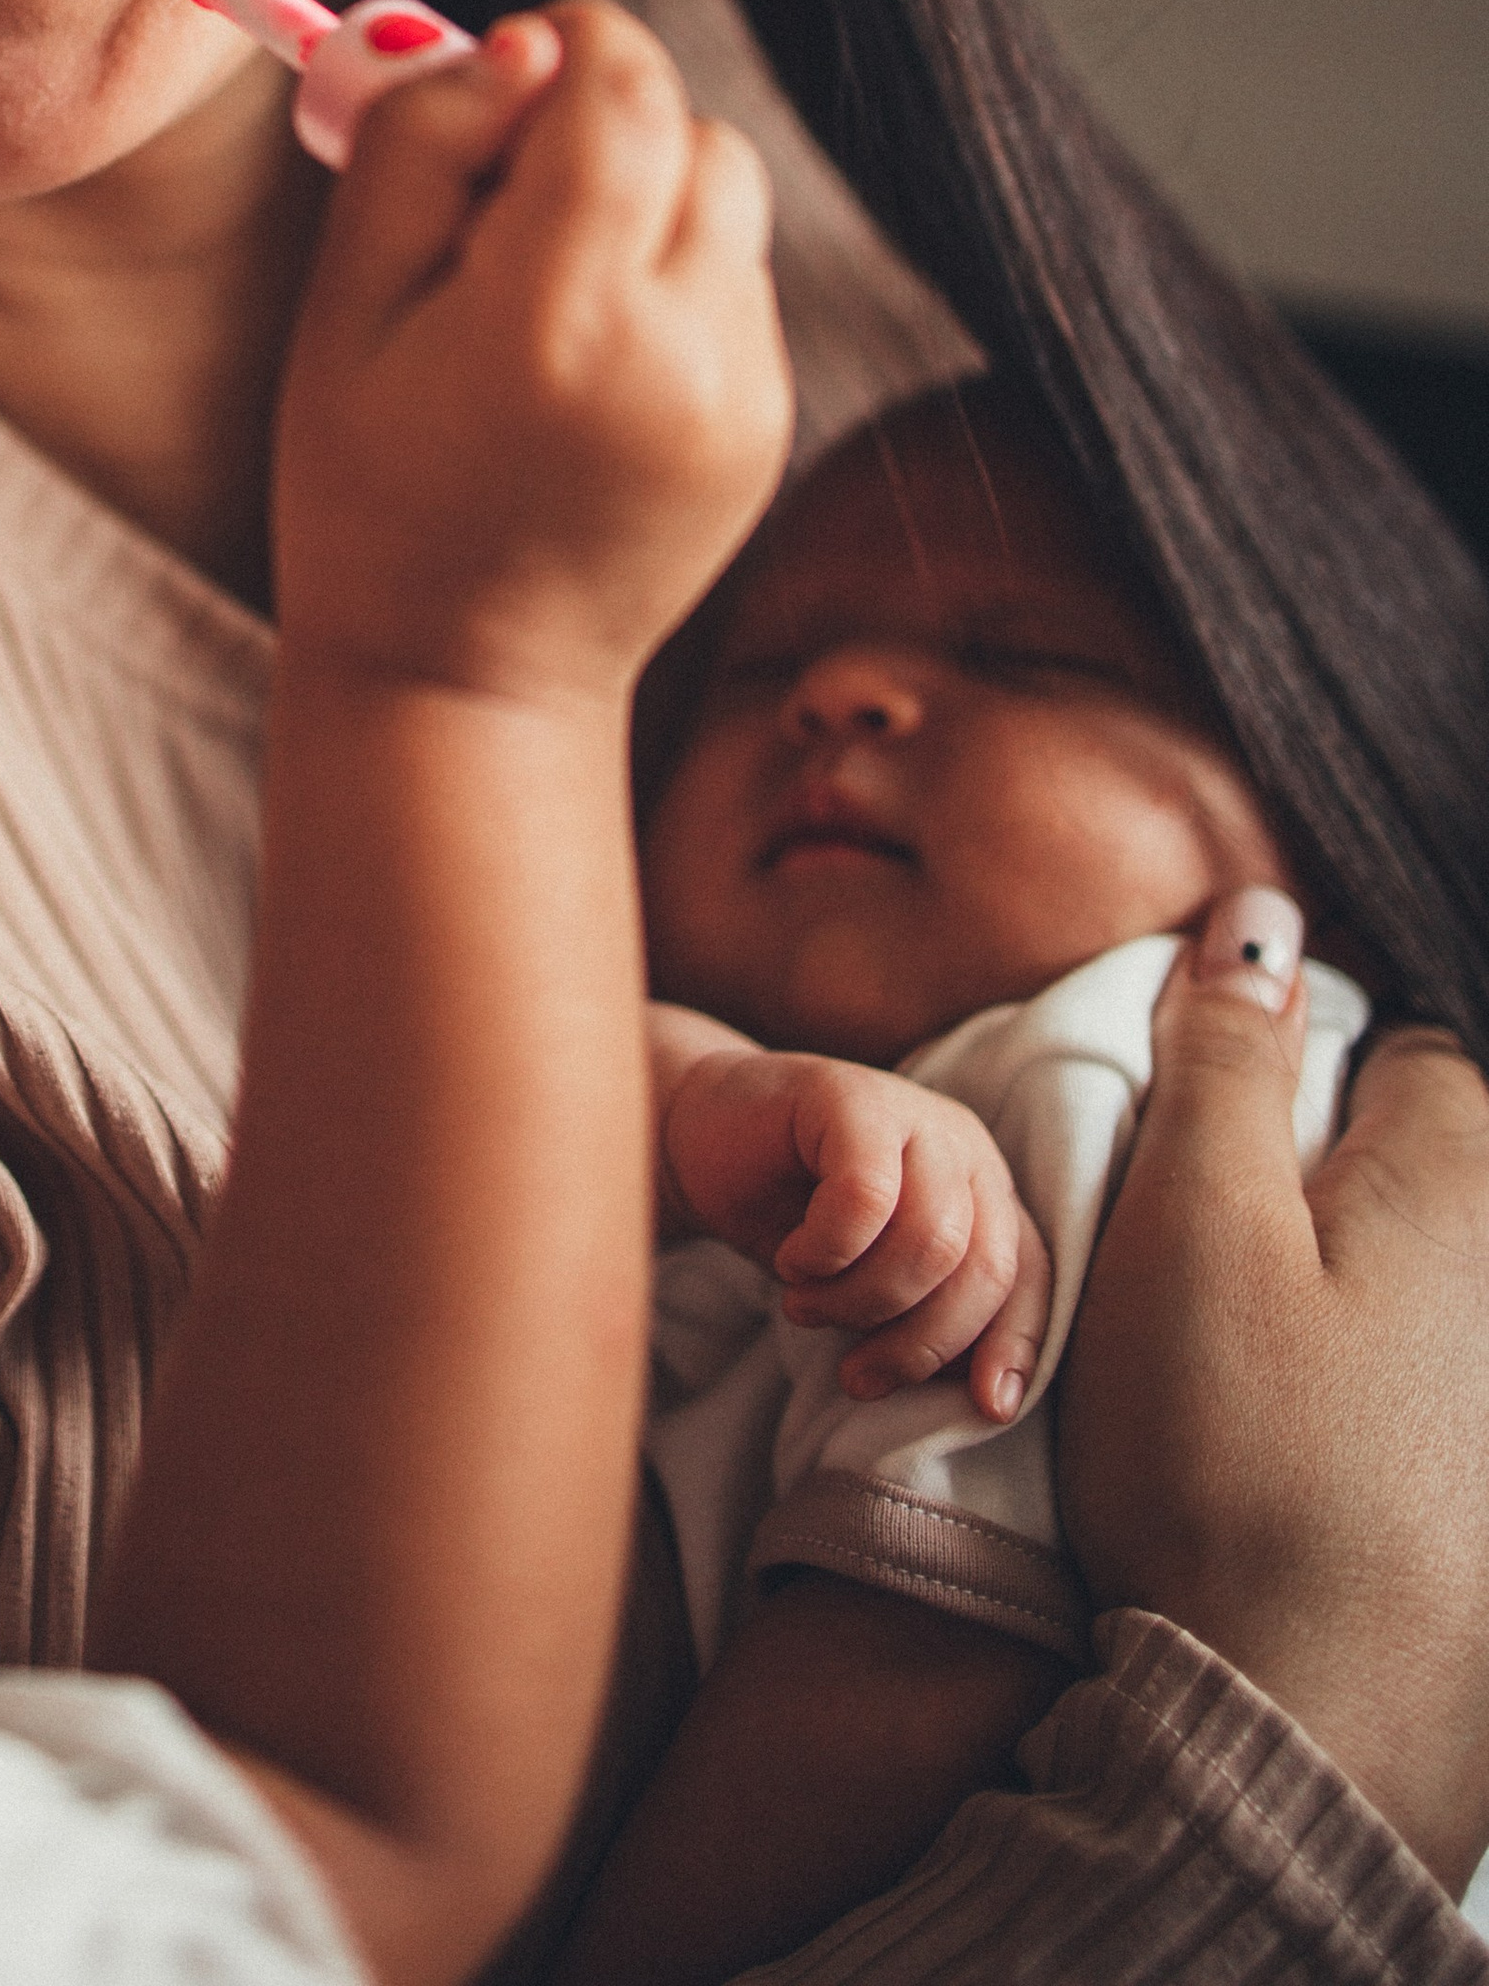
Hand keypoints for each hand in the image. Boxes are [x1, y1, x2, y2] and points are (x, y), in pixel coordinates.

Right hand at [273, 0, 790, 716]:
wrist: (464, 677)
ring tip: (546, 289)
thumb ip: (424, 144)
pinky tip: (589, 362)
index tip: (495, 86)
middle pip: (686, 125)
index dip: (562, 47)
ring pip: (725, 192)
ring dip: (644, 195)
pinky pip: (736, 278)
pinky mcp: (770, 421)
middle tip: (498, 200)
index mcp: (558, 319)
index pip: (621, 86)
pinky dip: (670, 277)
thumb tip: (521, 41)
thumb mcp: (344, 302)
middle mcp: (678, 351)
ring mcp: (742, 393)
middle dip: (598, 121)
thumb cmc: (370, 487)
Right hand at [659, 1031, 1052, 1417]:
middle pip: (981, 1267)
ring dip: (861, 1301)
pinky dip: (826, 1252)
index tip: (985, 1408)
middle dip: (919, 1341)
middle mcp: (962, 1146)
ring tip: (806, 1307)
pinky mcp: (851, 1097)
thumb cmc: (793, 1218)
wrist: (701, 1137)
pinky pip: (864, 1198)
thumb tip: (990, 1398)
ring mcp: (911, 1113)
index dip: (1016, 1345)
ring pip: (930, 1240)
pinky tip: (793, 1259)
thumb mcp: (873, 1280)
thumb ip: (932, 1316)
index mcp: (982, 1190)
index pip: (1028, 1274)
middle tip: (854, 1374)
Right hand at [1059, 890, 1488, 1893]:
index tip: (1204, 1168)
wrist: (1311, 1733)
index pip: (1395, 1048)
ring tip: (1247, 1393)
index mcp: (1461, 1176)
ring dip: (1347, 1312)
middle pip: (1422, 1170)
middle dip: (1327, 1194)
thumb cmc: (1235, 1460)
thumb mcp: (1187, 1220)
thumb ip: (1221, 1053)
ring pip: (1424, 1291)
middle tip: (1211, 1289)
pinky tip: (1305, 1472)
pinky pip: (1430, 1399)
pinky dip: (1373, 1410)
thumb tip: (1254, 917)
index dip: (1287, 1082)